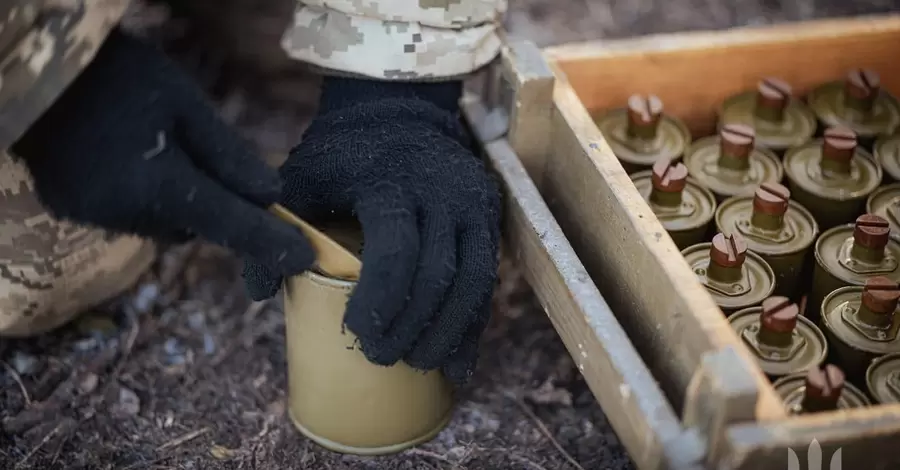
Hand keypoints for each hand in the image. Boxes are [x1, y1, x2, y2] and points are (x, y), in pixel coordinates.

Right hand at [11, 28, 313, 276]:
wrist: (35, 78)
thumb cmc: (117, 77)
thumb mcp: (184, 103)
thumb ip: (229, 155)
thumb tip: (271, 197)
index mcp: (158, 184)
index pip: (231, 224)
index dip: (271, 243)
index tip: (305, 258)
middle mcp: (126, 213)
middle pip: (197, 226)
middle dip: (214, 203)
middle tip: (202, 155)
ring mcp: (95, 216)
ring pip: (165, 223)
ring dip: (178, 200)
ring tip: (158, 147)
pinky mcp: (75, 210)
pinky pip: (131, 215)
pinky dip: (145, 196)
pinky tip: (130, 156)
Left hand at [242, 77, 501, 383]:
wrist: (400, 109)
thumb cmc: (343, 152)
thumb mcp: (302, 175)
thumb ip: (280, 227)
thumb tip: (259, 293)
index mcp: (392, 184)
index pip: (396, 252)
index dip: (380, 301)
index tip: (358, 333)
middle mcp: (442, 194)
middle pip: (437, 276)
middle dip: (410, 327)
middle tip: (379, 357)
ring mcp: (472, 205)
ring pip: (472, 283)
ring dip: (445, 333)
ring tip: (418, 366)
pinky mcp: (489, 218)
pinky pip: (487, 281)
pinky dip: (472, 327)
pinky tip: (458, 365)